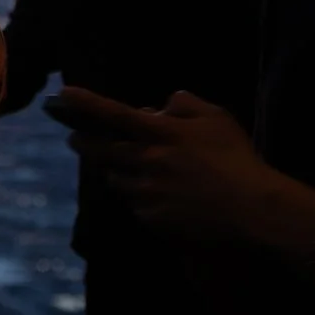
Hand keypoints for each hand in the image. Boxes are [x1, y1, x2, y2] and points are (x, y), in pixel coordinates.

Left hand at [60, 87, 291, 244]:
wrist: (251, 210)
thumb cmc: (237, 159)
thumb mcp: (217, 118)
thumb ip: (184, 104)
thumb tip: (158, 107)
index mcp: (162, 134)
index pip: (114, 114)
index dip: (85, 103)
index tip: (62, 94)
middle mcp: (148, 162)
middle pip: (101, 151)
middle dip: (83, 142)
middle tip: (74, 137)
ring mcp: (148, 193)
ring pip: (116, 179)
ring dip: (114, 170)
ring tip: (122, 166)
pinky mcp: (152, 219)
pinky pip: (135, 204)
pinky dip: (138, 196)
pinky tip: (156, 194)